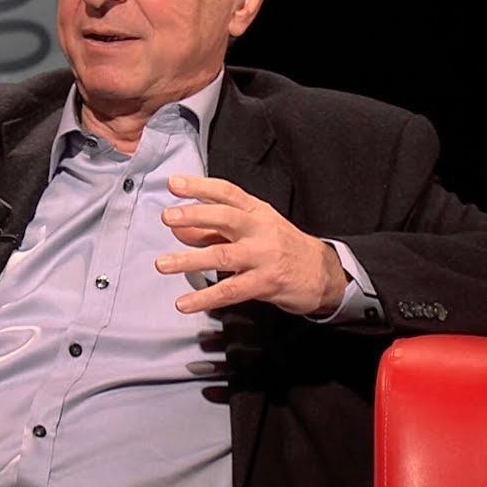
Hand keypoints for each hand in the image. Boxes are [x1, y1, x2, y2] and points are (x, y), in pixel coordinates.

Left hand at [154, 175, 347, 316]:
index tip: (173, 184)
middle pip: (225, 217)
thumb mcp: (250, 230)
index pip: (227, 192)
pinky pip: (230, 291)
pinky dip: (205, 298)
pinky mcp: (266, 283)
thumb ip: (212, 229)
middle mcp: (260, 229)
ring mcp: (264, 256)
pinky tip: (185, 302)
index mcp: (256, 211)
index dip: (199, 186)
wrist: (323, 273)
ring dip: (189, 260)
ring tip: (163, 264)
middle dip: (195, 215)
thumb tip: (178, 228)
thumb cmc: (280, 247)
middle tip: (167, 217)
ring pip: (222, 256)